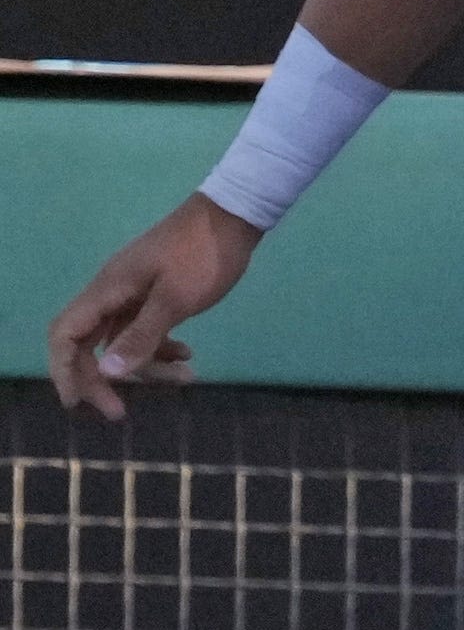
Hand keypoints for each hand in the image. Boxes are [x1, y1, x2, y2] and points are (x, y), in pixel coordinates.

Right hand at [44, 193, 260, 422]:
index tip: (78, 403)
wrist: (233, 216)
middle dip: (102, 380)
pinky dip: (162, 346)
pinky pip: (146, 328)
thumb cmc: (203, 255)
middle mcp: (111, 293)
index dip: (64, 371)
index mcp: (107, 291)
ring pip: (123, 340)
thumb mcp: (176, 300)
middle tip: (121, 413)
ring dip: (146, 366)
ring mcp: (133, 293)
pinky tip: (189, 357)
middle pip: (88, 345)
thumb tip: (108, 372)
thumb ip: (141, 337)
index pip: (65, 335)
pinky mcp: (156, 293)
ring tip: (187, 380)